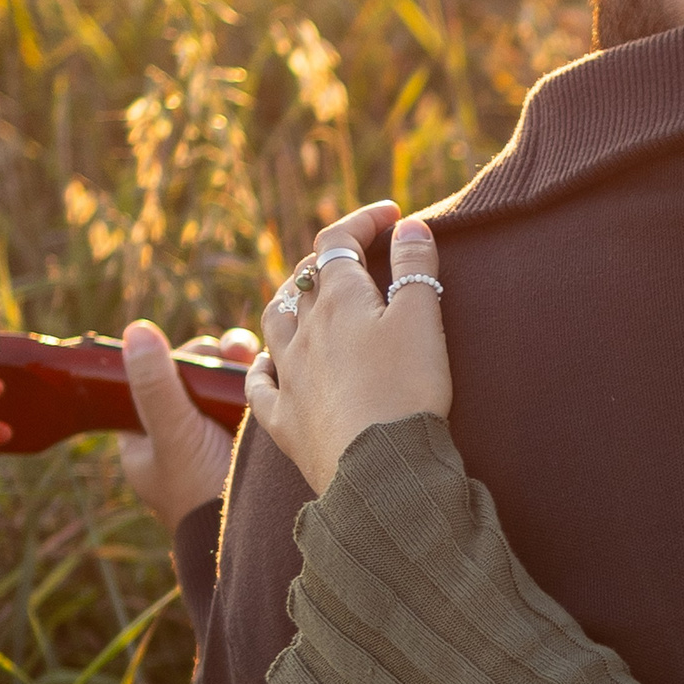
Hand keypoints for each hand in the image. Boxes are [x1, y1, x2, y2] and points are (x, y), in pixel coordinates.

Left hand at [118, 320, 256, 528]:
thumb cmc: (197, 492)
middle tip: (238, 351)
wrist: (246, 534)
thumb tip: (137, 329)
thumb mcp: (173, 433)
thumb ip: (156, 385)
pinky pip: (250, 397)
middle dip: (217, 359)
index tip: (205, 352)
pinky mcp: (245, 436)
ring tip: (257, 357)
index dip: (181, 356)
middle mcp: (177, 429)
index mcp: (144, 432)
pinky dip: (261, 382)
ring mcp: (213, 432)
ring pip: (224, 382)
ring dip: (241, 365)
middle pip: (195, 374)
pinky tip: (273, 372)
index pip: (157, 375)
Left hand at [248, 201, 450, 496]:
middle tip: (359, 255)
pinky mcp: (284, 420)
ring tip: (307, 298)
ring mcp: (289, 376)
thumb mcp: (424, 318)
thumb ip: (416, 266)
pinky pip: (259, 384)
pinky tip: (268, 363)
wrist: (379, 467)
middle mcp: (304, 331)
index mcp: (340, 300)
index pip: (339, 242)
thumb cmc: (407, 388)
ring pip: (274, 323)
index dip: (363, 220)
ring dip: (290, 301)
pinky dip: (262, 365)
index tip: (393, 216)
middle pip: (304, 279)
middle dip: (329, 259)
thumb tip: (409, 226)